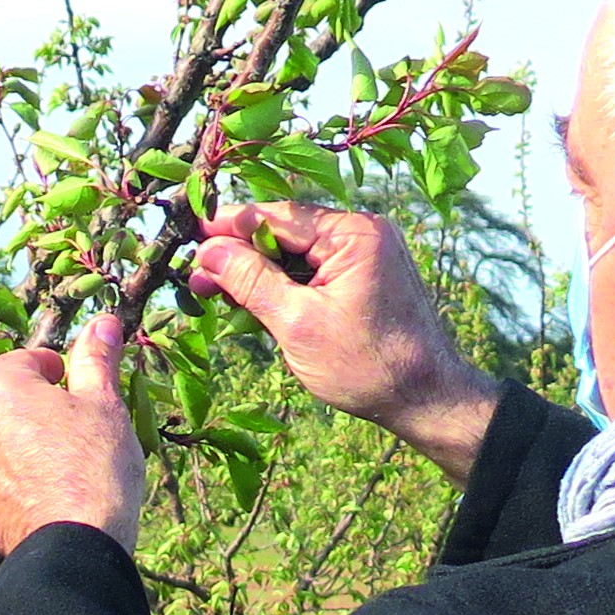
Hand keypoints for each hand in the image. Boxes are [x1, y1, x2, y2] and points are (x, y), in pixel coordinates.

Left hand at [0, 314, 145, 556]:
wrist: (76, 544)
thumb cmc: (95, 466)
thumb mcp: (104, 404)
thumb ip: (96, 359)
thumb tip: (104, 322)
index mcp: (1, 390)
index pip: (22, 361)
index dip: (53, 368)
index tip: (75, 384)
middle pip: (6, 402)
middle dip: (37, 407)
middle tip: (76, 426)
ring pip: (0, 443)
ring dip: (26, 445)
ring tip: (65, 464)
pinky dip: (18, 482)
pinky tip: (50, 494)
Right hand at [188, 201, 502, 478]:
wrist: (426, 399)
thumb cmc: (367, 366)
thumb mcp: (297, 323)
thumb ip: (250, 281)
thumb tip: (209, 251)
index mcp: (353, 234)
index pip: (276, 216)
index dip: (228, 227)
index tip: (188, 237)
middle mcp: (363, 233)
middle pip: (285, 233)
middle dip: (239, 255)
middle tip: (196, 278)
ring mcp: (367, 255)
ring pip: (296, 255)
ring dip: (258, 273)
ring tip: (216, 294)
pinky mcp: (365, 278)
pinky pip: (314, 271)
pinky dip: (284, 286)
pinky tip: (253, 304)